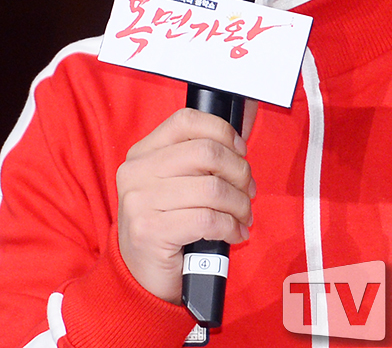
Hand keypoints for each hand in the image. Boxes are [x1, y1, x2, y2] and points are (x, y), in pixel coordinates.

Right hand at [116, 106, 255, 304]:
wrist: (139, 277)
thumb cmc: (165, 225)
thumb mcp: (172, 184)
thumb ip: (196, 162)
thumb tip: (239, 148)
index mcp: (142, 153)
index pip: (187, 120)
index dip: (222, 131)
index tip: (240, 150)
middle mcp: (137, 172)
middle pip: (206, 152)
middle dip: (238, 171)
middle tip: (248, 190)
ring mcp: (140, 201)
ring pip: (212, 188)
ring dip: (239, 203)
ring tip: (243, 215)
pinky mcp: (151, 231)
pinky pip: (208, 219)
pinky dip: (231, 226)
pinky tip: (235, 233)